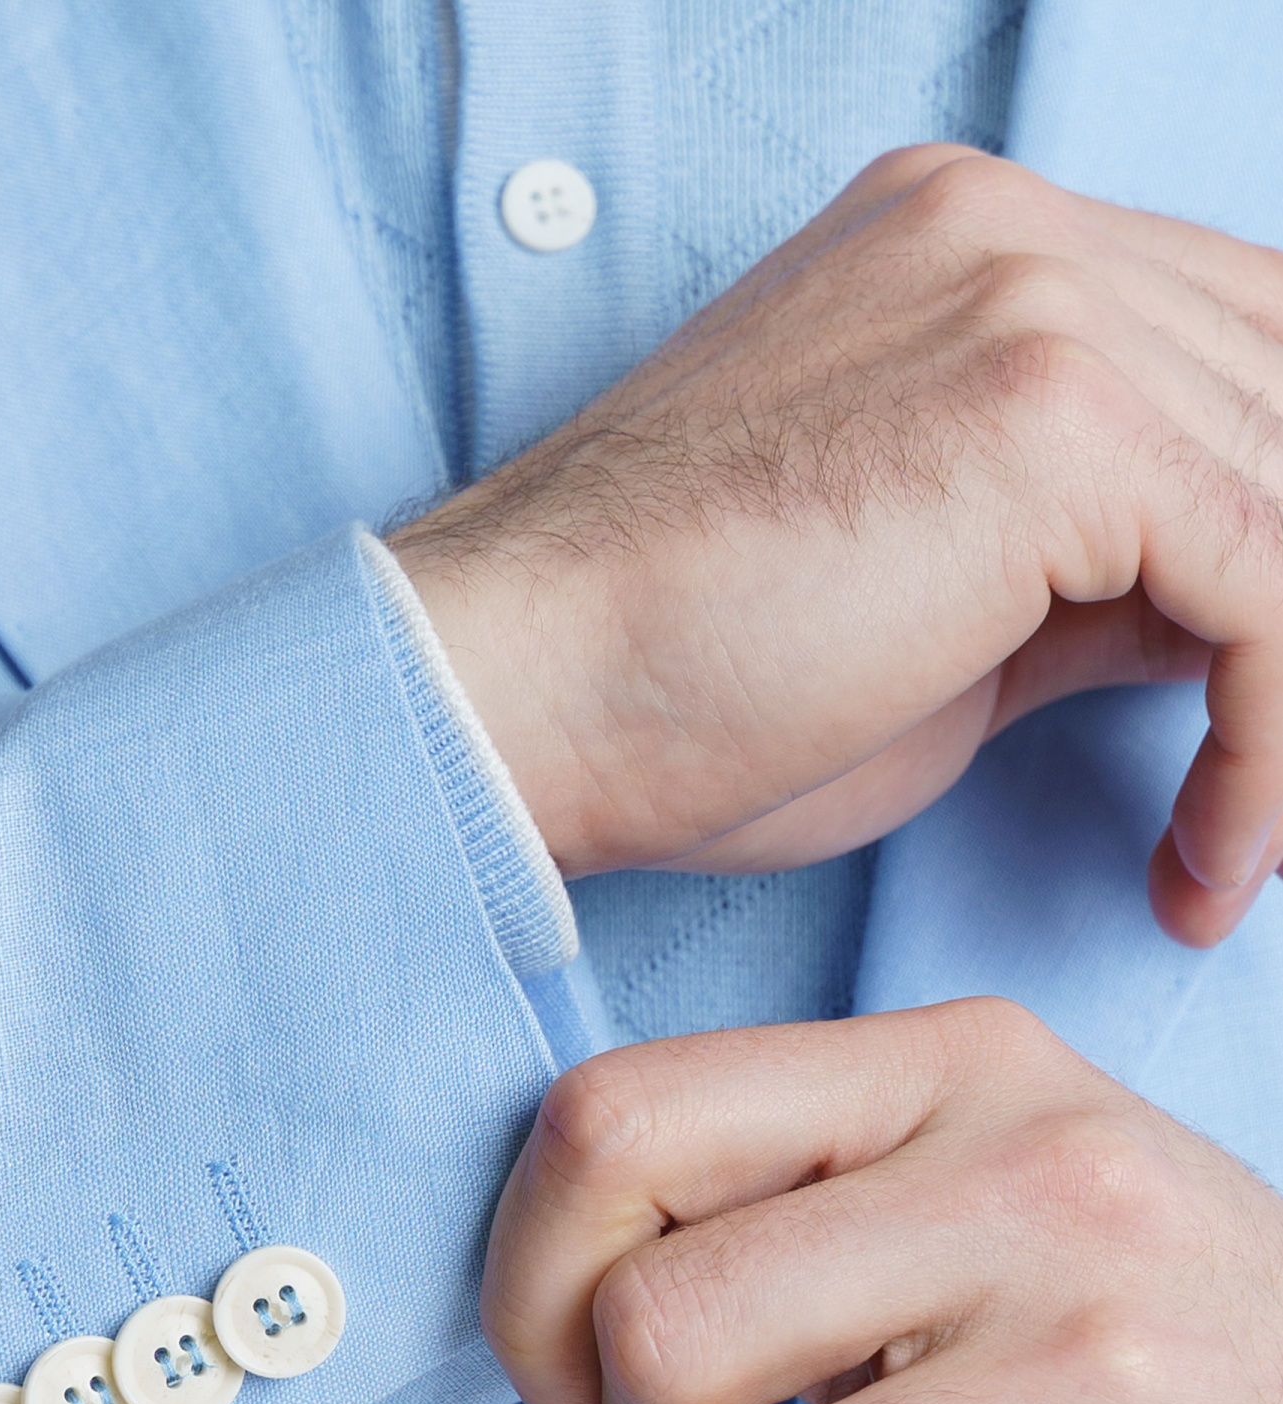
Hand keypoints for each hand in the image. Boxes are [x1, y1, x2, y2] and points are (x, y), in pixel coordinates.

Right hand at [390, 146, 1282, 945]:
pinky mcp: (1053, 418)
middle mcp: (1011, 232)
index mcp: (965, 245)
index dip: (1274, 528)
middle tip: (1266, 790)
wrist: (509, 696)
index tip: (1260, 709)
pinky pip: (1272, 584)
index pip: (1233, 348)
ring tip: (1233, 846)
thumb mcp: (930, 604)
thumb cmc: (666, 685)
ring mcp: (1033, 301)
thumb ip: (1094, 565)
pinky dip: (1270, 743)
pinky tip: (1209, 859)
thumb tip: (1239, 609)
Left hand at [480, 999, 1282, 1403]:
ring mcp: (1128, 1371)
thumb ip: (788, 1200)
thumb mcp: (994, 1199)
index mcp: (967, 1071)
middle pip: (651, 1334)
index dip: (531, 1284)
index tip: (587, 1388)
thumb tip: (550, 1303)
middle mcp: (1051, 1187)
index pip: (614, 1121)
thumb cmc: (1147, 1360)